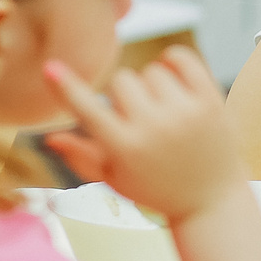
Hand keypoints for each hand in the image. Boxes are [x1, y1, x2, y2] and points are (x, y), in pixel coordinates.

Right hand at [42, 48, 246, 224]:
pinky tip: (171, 74)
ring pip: (152, 69)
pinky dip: (173, 60)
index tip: (50, 67)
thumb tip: (49, 137)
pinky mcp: (211, 102)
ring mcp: (186, 113)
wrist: (211, 201)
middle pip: (122, 79)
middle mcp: (155, 128)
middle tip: (135, 115)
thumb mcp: (114, 179)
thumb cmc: (155, 189)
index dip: (66, 87)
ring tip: (159, 108)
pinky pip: (184, 60)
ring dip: (150, 84)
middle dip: (123, 93)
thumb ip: (81, 156)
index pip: (88, 109)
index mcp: (125, 148)